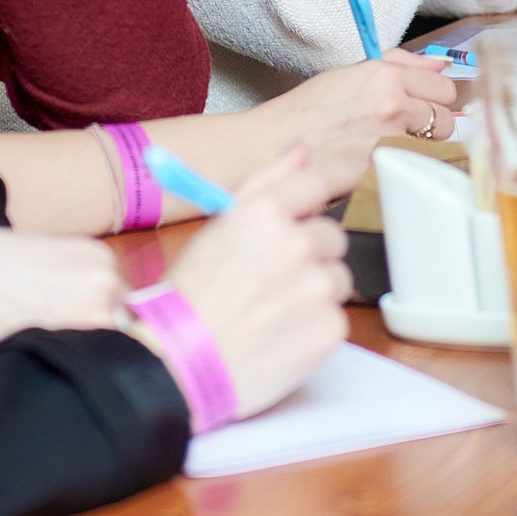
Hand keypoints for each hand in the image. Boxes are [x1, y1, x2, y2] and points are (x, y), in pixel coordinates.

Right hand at [157, 147, 350, 418]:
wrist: (179, 364)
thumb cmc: (190, 298)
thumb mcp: (219, 227)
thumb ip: (265, 184)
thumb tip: (302, 151)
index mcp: (266, 213)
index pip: (316, 184)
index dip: (307, 206)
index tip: (300, 221)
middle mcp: (297, 243)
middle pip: (330, 235)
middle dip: (309, 255)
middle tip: (272, 280)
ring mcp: (318, 287)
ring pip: (337, 278)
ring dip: (315, 291)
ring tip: (274, 311)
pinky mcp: (331, 328)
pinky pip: (337, 317)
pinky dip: (315, 327)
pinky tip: (281, 335)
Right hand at [252, 51, 464, 185]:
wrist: (273, 145)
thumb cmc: (306, 111)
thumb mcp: (349, 73)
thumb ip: (399, 64)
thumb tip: (440, 62)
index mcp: (386, 76)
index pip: (443, 87)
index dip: (432, 98)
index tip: (420, 105)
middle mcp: (393, 105)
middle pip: (447, 119)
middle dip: (431, 126)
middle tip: (402, 130)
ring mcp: (390, 140)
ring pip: (434, 147)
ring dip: (418, 149)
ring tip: (387, 148)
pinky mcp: (383, 170)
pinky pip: (413, 169)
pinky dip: (402, 169)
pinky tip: (380, 165)